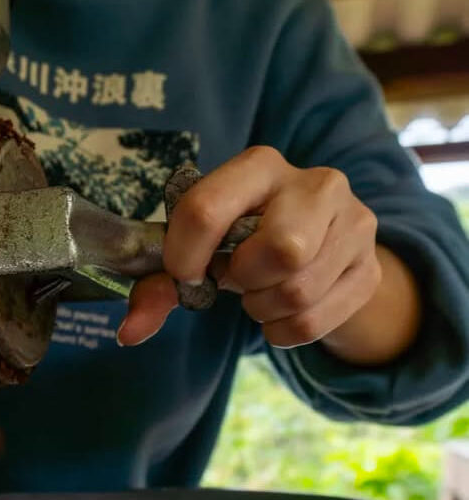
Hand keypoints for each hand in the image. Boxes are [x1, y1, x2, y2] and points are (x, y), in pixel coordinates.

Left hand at [117, 146, 418, 363]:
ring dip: (262, 308)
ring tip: (259, 292)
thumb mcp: (199, 250)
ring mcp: (354, 223)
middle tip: (236, 278)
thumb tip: (129, 333)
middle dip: (244, 279)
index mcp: (259, 165)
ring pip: (298, 291)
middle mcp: (316, 183)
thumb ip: (158, 286)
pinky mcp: (369, 267)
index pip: (207, 210)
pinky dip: (284, 331)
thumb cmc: (243, 242)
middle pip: (279, 250)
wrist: (318, 247)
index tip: (185, 275)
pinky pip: (315, 320)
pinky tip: (280, 312)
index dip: (185, 256)